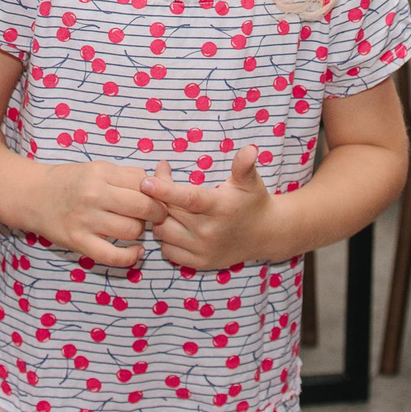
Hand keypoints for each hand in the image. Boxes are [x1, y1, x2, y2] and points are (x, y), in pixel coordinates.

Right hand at [26, 161, 168, 267]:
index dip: (157, 192)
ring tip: (133, 226)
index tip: (156, 198)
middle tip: (155, 215)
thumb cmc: (70, 181)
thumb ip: (128, 175)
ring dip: (139, 231)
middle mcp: (93, 195)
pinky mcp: (78, 242)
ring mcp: (85, 220)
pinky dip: (131, 257)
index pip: (143, 183)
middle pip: (143, 207)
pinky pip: (113, 256)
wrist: (33, 196)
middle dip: (156, 212)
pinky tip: (136, 252)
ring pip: (132, 230)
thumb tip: (162, 179)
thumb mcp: (97, 168)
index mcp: (100, 173)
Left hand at [147, 147, 279, 271]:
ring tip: (167, 205)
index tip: (145, 182)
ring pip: (163, 233)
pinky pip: (168, 251)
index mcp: (219, 207)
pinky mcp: (200, 263)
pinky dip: (165, 239)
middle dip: (157, 196)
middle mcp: (209, 231)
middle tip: (155, 181)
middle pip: (169, 213)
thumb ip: (244, 164)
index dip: (165, 190)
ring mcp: (203, 249)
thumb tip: (250, 148)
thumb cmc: (252, 201)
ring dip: (159, 219)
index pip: (188, 199)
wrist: (265, 235)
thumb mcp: (250, 181)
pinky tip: (174, 226)